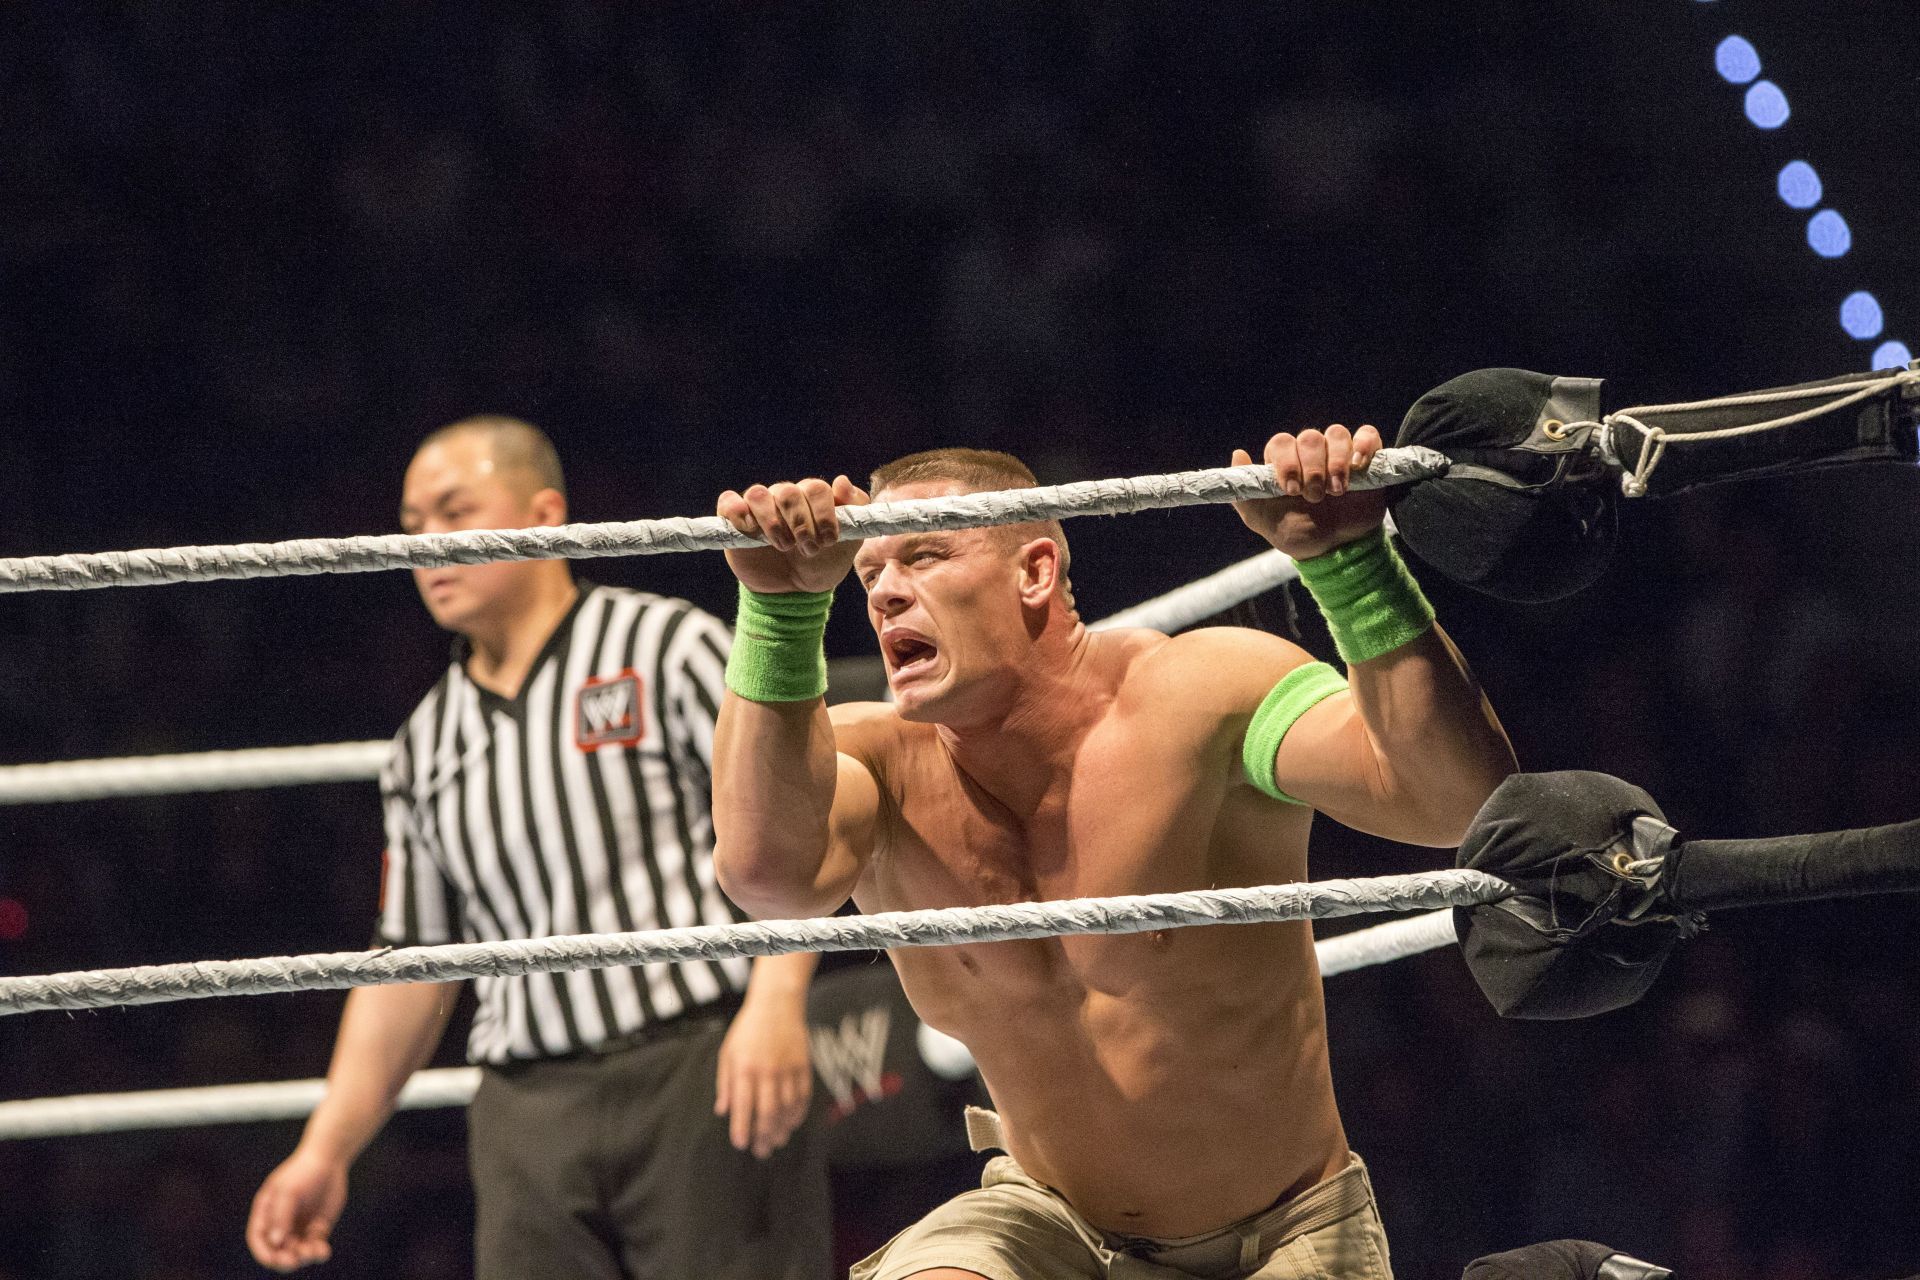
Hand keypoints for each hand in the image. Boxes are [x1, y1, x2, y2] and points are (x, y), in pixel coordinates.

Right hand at [246, 1146, 347, 1271]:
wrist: (328, 1160)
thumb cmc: (302, 1172)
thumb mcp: (288, 1192)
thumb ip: (281, 1216)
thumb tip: (276, 1242)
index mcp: (265, 1214)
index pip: (258, 1239)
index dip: (263, 1252)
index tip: (273, 1259)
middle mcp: (280, 1225)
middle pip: (277, 1251)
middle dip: (284, 1259)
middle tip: (294, 1260)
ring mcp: (299, 1227)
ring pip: (297, 1252)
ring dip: (303, 1257)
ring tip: (314, 1252)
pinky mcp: (317, 1228)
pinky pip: (315, 1246)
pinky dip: (318, 1252)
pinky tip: (323, 1251)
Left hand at [714, 994, 813, 1158]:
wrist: (777, 1004)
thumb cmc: (748, 1030)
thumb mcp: (728, 1053)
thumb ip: (725, 1083)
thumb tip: (722, 1111)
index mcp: (745, 1068)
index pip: (743, 1105)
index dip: (742, 1128)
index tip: (741, 1144)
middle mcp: (767, 1070)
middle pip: (768, 1112)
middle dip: (764, 1136)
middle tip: (761, 1151)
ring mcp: (788, 1069)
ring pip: (787, 1108)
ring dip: (782, 1129)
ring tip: (776, 1142)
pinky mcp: (803, 1066)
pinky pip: (803, 1096)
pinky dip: (798, 1114)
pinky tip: (791, 1124)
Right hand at [717, 475, 868, 594]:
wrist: (795, 592)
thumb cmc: (823, 563)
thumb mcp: (849, 542)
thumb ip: (854, 510)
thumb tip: (841, 481)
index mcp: (812, 497)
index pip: (816, 488)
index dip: (823, 514)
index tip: (829, 541)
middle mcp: (784, 496)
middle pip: (788, 492)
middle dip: (801, 524)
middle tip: (808, 550)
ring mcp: (759, 507)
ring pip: (759, 495)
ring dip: (772, 523)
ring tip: (783, 546)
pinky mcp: (735, 521)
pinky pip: (729, 502)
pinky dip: (737, 511)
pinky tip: (749, 529)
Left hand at [1231, 424, 1388, 560]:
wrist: (1334, 551)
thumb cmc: (1297, 533)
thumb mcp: (1263, 520)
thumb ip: (1244, 493)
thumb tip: (1238, 454)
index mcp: (1285, 462)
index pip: (1281, 443)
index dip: (1286, 462)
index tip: (1290, 490)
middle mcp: (1311, 453)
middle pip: (1309, 437)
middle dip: (1312, 468)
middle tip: (1314, 496)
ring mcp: (1339, 453)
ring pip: (1337, 434)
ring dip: (1336, 461)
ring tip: (1336, 491)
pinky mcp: (1367, 460)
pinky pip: (1367, 435)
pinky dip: (1363, 445)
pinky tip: (1357, 466)